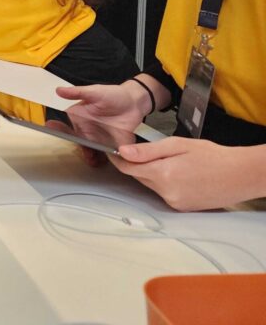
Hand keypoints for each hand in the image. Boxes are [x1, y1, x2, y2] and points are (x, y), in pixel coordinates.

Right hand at [55, 83, 148, 166]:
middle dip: (80, 150)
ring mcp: (97, 138)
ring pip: (90, 150)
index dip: (60, 132)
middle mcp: (85, 129)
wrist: (134, 102)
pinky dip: (102, 159)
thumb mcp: (94, 91)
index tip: (59, 137)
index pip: (66, 126)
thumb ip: (77, 92)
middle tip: (86, 154)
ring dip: (90, 157)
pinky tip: (102, 161)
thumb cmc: (113, 94)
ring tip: (93, 161)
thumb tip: (59, 90)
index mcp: (78, 116)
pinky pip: (104, 154)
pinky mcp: (110, 144)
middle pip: (78, 142)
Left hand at [113, 138, 264, 210]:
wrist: (240, 175)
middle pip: (139, 177)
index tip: (111, 150)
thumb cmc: (212, 156)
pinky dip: (164, 183)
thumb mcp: (178, 145)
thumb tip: (123, 151)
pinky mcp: (182, 208)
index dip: (118, 159)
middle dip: (137, 165)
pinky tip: (179, 174)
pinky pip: (163, 193)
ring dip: (152, 174)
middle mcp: (166, 192)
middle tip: (144, 151)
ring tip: (170, 162)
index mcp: (163, 174)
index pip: (128, 168)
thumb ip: (148, 150)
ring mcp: (174, 203)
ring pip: (151, 185)